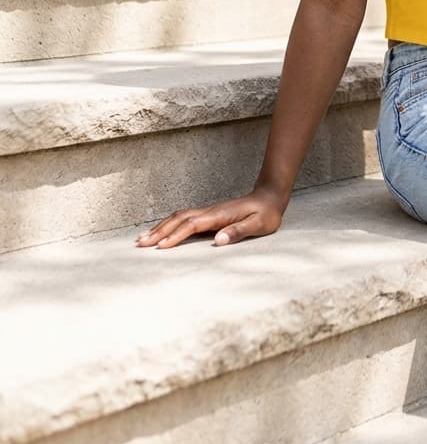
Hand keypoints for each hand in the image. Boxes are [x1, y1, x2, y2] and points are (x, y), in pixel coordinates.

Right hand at [135, 185, 286, 249]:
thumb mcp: (258, 224)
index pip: (192, 225)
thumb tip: (218, 240)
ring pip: (179, 217)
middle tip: (140, 244)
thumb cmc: (265, 214)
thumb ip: (239, 231)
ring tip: (142, 238)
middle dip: (159, 231)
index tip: (160, 246)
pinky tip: (161, 230)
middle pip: (179, 220)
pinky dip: (169, 223)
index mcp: (219, 215)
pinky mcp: (209, 214)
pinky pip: (184, 218)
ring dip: (160, 227)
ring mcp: (208, 211)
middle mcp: (210, 211)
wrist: (269, 197)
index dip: (176, 235)